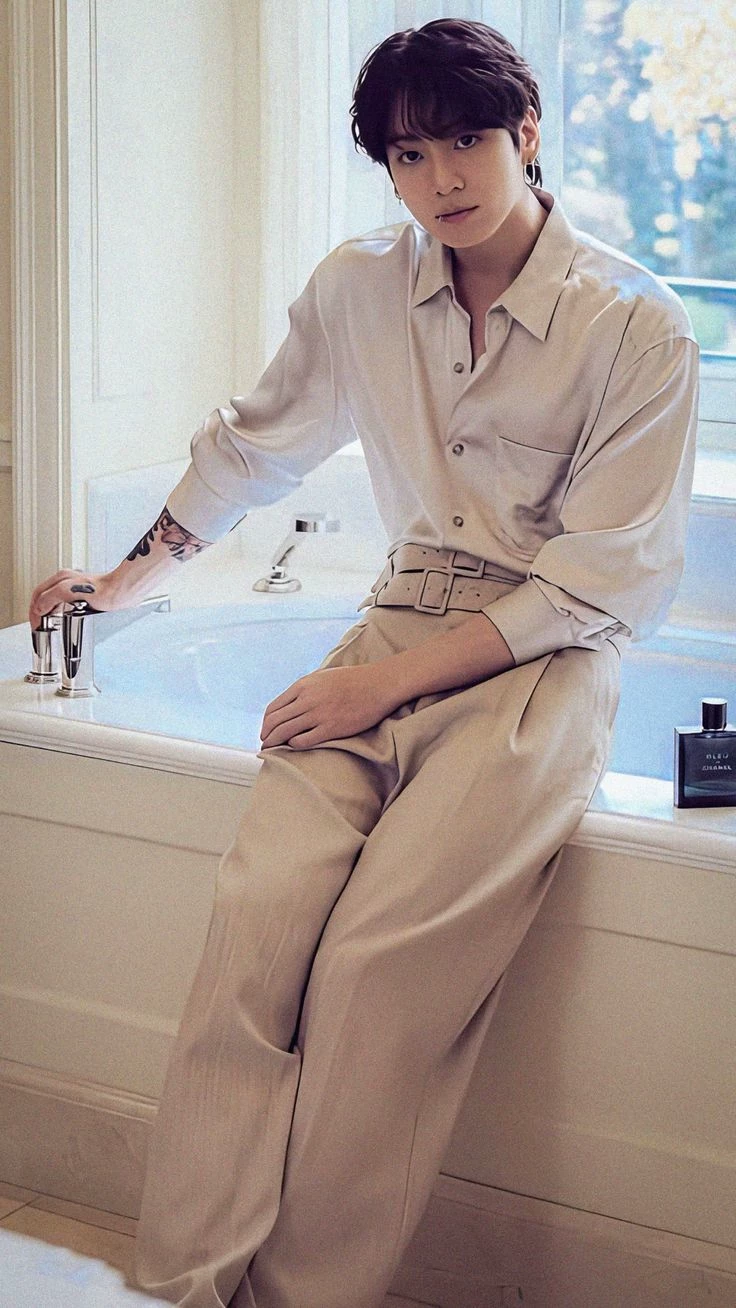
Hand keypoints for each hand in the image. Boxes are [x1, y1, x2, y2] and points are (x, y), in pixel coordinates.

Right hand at [28, 569, 125, 629]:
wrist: (124, 591)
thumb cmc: (105, 590)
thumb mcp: (71, 592)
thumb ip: (51, 597)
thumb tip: (39, 607)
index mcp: (61, 579)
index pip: (37, 595)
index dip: (33, 611)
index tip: (35, 625)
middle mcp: (66, 581)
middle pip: (43, 597)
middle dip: (37, 612)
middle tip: (37, 627)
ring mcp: (75, 588)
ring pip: (52, 600)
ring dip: (46, 612)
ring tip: (45, 625)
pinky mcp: (84, 595)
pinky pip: (64, 604)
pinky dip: (58, 612)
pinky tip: (61, 619)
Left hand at [260, 663, 397, 749]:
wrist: (378, 685)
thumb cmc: (353, 680)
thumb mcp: (323, 677)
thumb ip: (306, 689)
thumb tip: (292, 704)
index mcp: (303, 685)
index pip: (273, 708)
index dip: (265, 722)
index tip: (265, 730)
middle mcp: (307, 699)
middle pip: (275, 722)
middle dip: (266, 735)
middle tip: (264, 743)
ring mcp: (318, 714)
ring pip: (285, 732)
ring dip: (275, 743)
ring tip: (272, 750)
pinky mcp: (331, 728)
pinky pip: (303, 741)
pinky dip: (294, 745)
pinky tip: (294, 747)